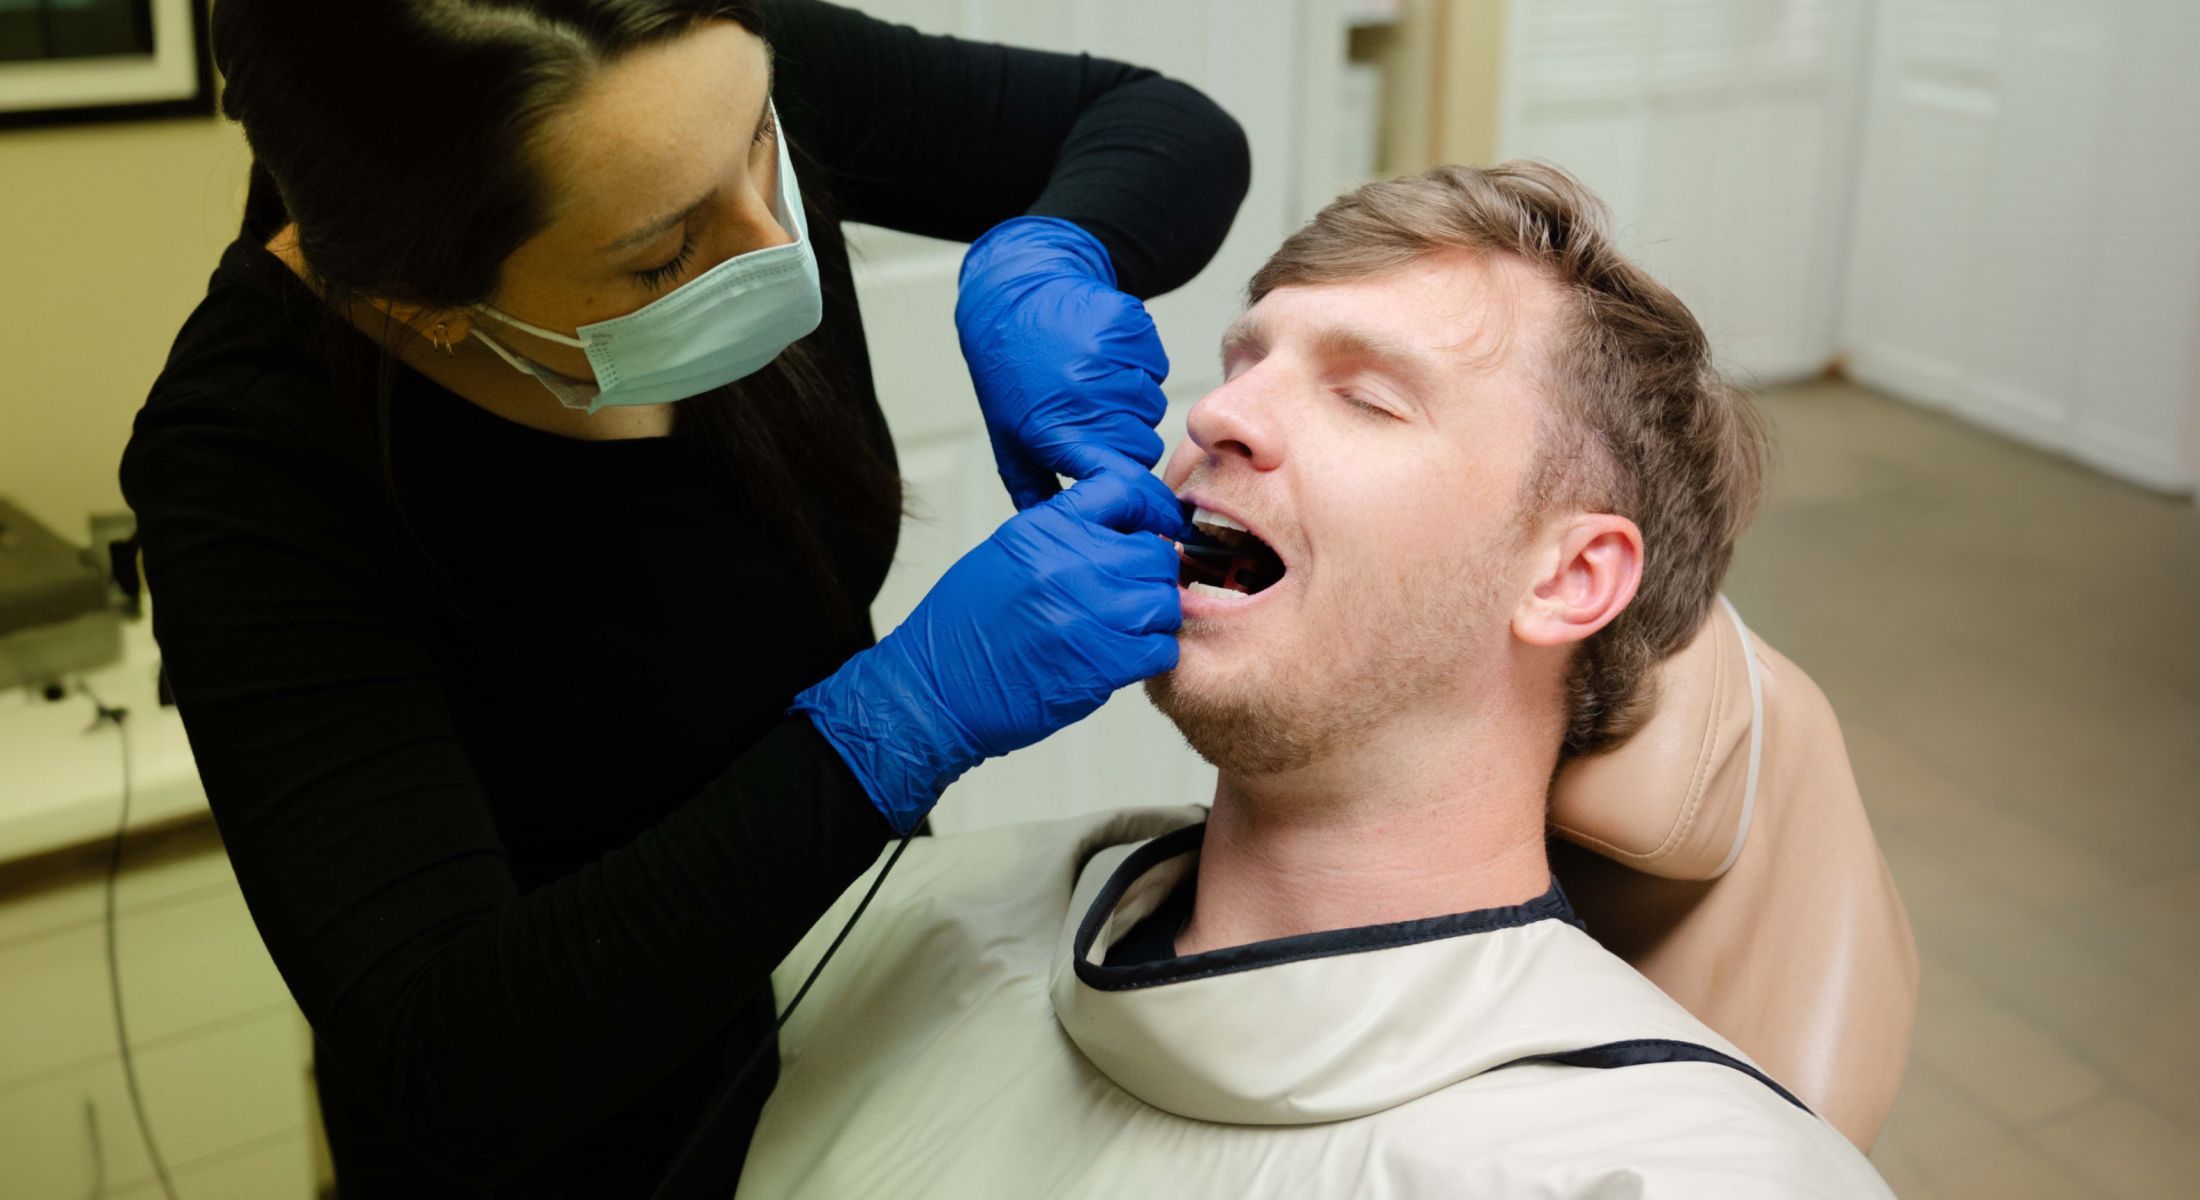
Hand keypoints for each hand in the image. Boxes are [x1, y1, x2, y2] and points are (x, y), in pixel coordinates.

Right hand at [793, 454, 1186, 831]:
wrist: (938, 690)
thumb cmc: (963, 628)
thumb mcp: (1006, 554)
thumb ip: (1062, 537)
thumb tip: (1115, 534)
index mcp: (1046, 528)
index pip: (1123, 489)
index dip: (1147, 510)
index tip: (1149, 530)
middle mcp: (1075, 562)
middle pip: (1153, 552)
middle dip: (1148, 575)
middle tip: (1128, 596)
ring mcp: (1095, 612)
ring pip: (1165, 600)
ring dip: (1152, 617)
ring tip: (1123, 631)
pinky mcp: (1107, 662)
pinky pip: (1162, 647)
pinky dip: (1151, 654)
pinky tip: (1122, 658)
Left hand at [957, 217, 1170, 509]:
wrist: (1012, 298)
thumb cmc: (1009, 375)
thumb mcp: (1009, 440)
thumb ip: (1036, 492)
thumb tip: (1064, 534)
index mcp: (1056, 432)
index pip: (1122, 477)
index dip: (1128, 484)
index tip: (1128, 488)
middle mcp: (1085, 396)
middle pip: (1143, 443)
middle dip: (1125, 439)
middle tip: (1094, 418)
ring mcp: (1108, 357)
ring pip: (1151, 405)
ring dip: (1131, 401)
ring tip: (1094, 383)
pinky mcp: (1128, 327)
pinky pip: (1155, 365)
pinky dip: (1138, 365)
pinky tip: (1104, 356)